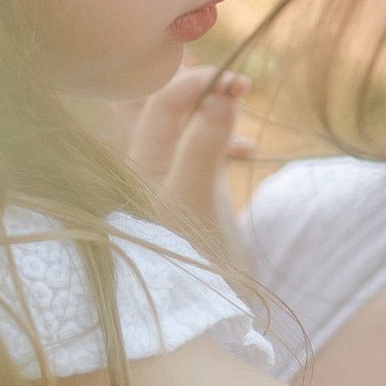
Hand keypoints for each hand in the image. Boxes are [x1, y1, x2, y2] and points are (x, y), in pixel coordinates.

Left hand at [125, 58, 250, 262]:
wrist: (207, 307)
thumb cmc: (190, 257)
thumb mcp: (195, 200)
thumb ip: (202, 147)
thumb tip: (218, 97)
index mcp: (139, 161)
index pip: (159, 101)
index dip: (195, 82)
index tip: (234, 84)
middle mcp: (151, 161)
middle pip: (160, 100)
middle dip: (194, 80)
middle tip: (229, 78)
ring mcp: (175, 171)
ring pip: (187, 119)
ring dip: (214, 105)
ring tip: (243, 99)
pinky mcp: (198, 184)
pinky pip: (207, 143)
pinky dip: (227, 136)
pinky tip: (247, 149)